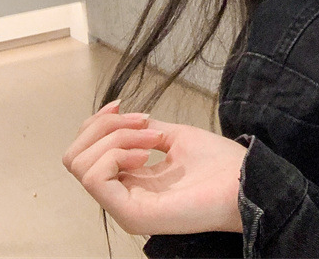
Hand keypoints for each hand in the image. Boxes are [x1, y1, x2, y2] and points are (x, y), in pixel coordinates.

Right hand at [63, 100, 247, 234]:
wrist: (243, 181)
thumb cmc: (217, 163)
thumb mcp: (173, 137)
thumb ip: (142, 130)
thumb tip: (120, 115)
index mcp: (129, 179)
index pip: (84, 152)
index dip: (97, 122)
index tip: (124, 105)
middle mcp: (121, 194)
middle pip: (74, 156)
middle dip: (106, 127)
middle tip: (145, 123)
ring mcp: (123, 206)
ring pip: (81, 164)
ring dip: (115, 137)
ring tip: (152, 139)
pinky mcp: (131, 214)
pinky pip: (96, 178)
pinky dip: (116, 153)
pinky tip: (146, 153)